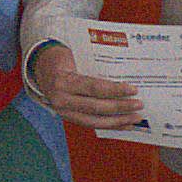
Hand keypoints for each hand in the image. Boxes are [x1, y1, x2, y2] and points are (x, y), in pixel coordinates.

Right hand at [24, 37, 147, 133]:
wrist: (41, 70)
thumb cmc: (61, 60)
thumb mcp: (73, 56)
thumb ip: (93, 65)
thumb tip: (123, 70)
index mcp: (62, 81)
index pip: (93, 87)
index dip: (115, 90)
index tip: (132, 89)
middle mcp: (61, 99)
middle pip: (96, 107)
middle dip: (120, 107)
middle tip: (139, 104)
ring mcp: (64, 112)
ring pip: (95, 121)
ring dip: (118, 121)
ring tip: (136, 118)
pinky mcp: (69, 118)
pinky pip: (92, 124)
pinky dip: (110, 125)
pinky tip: (124, 125)